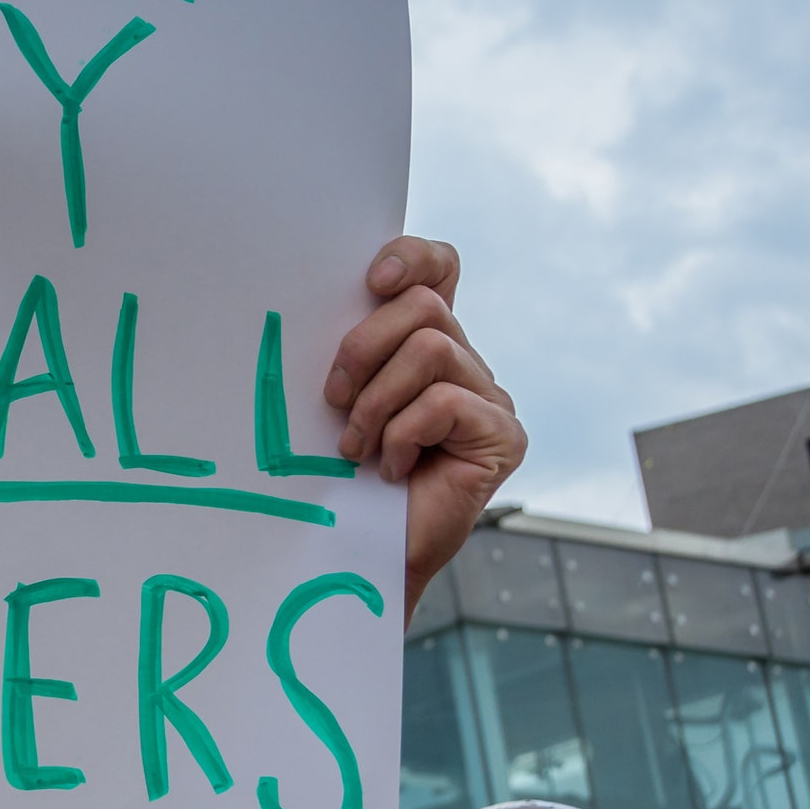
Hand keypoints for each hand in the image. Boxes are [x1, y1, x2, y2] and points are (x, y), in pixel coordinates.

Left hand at [324, 236, 525, 621]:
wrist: (360, 551)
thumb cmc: (339, 476)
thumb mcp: (336, 400)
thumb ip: (347, 352)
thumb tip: (307, 302)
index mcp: (425, 344)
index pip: (440, 269)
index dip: (414, 258)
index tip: (371, 281)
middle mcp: (466, 363)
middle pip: (425, 308)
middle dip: (363, 347)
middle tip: (333, 398)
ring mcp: (490, 399)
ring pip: (430, 351)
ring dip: (376, 402)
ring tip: (357, 447)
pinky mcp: (503, 436)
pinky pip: (445, 402)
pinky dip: (402, 435)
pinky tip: (392, 468)